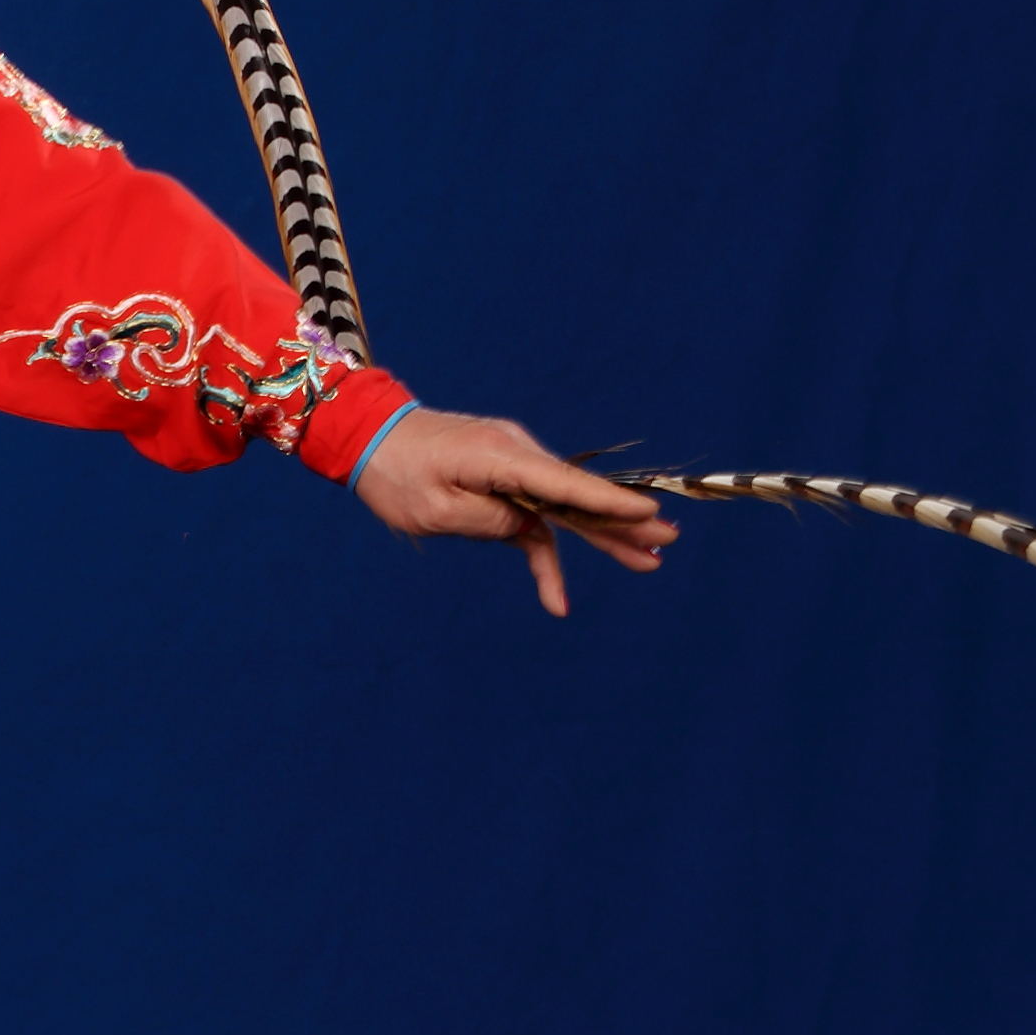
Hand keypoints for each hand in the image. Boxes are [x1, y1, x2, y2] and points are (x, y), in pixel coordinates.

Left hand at [350, 403, 672, 619]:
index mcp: (502, 458)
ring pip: (563, 508)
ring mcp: (511, 469)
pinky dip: (544, 553)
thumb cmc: (396, 474)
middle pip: (576, 496)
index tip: (649, 513)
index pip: (566, 483)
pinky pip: (531, 520)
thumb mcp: (436, 510)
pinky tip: (556, 597)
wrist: (367, 436)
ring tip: (647, 562)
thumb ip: (490, 521)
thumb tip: (530, 527)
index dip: (609, 502)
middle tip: (668, 542)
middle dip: (622, 523)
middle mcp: (516, 456)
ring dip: (601, 538)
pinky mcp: (501, 484)